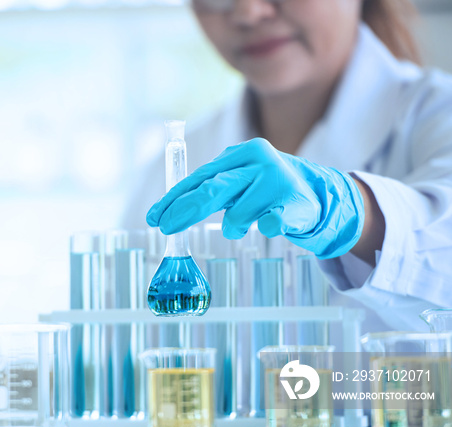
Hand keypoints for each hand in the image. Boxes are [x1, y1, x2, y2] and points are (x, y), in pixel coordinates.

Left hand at [146, 138, 364, 258]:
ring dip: (235, 226)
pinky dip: (263, 228)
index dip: (175, 199)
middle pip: (214, 189)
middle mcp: (259, 162)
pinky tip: (268, 224)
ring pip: (237, 216)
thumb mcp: (237, 181)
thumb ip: (208, 189)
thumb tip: (166, 212)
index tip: (155, 217)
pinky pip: (268, 224)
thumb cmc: (264, 189)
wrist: (316, 195)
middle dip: (186, 210)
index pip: (200, 177)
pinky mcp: (294, 204)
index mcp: (242, 153)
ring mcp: (278, 182)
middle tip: (167, 228)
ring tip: (248, 221)